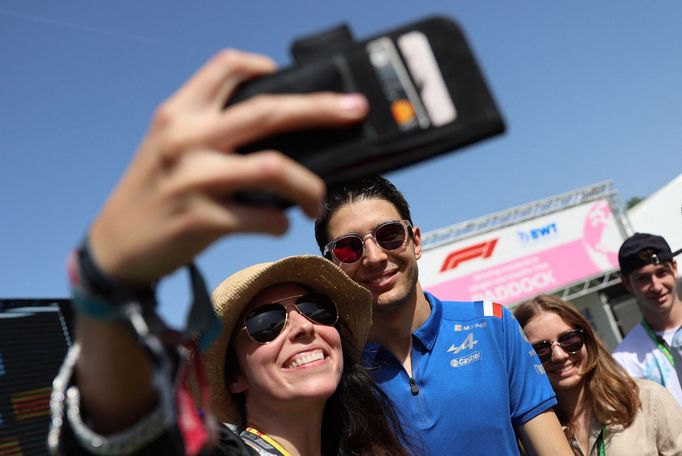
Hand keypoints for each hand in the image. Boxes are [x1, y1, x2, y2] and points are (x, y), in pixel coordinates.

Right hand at [88, 49, 367, 284]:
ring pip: (274, 167)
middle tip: (354, 111)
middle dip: (320, 109)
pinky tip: (280, 225)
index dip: (264, 66)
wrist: (114, 247)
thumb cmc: (151, 194)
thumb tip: (277, 130)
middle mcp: (186, 138)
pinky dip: (281, 222)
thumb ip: (210, 128)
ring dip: (308, 185)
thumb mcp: (169, 147)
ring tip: (317, 200)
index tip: (291, 79)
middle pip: (269, 111)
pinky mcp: (201, 219)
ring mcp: (194, 179)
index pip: (227, 68)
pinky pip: (264, 217)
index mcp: (179, 113)